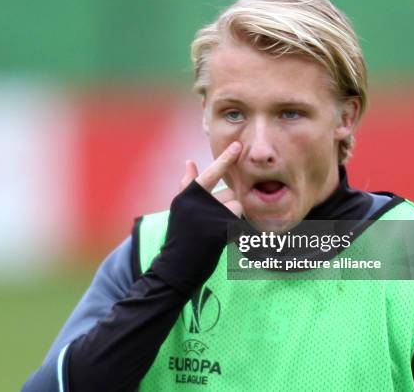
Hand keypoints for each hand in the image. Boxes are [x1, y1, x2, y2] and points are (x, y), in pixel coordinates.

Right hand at [148, 141, 244, 294]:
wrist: (175, 267)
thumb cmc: (180, 237)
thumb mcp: (180, 209)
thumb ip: (187, 186)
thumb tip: (189, 162)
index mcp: (188, 195)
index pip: (210, 173)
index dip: (226, 159)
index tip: (238, 145)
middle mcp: (197, 202)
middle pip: (229, 194)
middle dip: (228, 207)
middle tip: (211, 224)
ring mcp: (208, 216)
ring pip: (236, 207)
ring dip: (233, 219)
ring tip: (216, 233)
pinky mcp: (218, 230)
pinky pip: (238, 223)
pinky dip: (235, 232)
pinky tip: (220, 242)